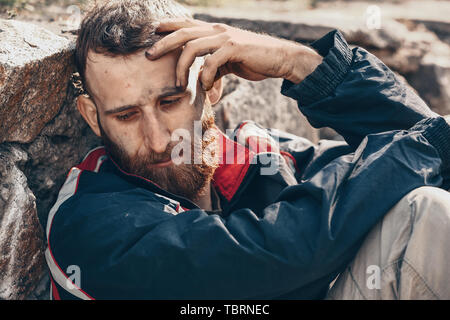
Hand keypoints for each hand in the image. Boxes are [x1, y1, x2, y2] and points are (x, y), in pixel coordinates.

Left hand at [145, 18, 321, 90]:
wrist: (280, 58)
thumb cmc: (254, 60)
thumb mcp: (229, 62)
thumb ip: (214, 67)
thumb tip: (201, 80)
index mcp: (214, 31)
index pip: (186, 25)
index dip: (168, 26)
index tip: (152, 33)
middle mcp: (217, 30)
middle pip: (182, 32)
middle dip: (163, 43)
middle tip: (148, 56)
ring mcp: (225, 37)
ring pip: (193, 47)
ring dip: (182, 67)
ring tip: (178, 84)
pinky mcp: (234, 48)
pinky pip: (211, 62)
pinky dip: (206, 77)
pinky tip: (207, 88)